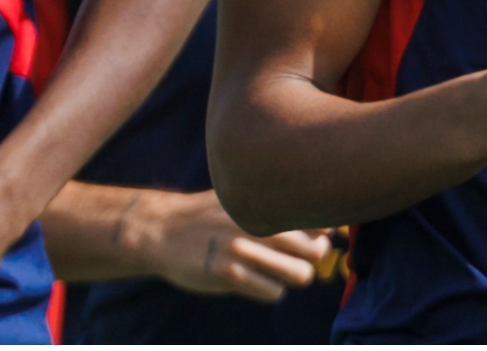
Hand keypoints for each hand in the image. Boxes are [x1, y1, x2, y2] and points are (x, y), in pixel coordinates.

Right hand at [131, 189, 332, 302]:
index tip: (314, 231)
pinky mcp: (230, 276)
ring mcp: (243, 250)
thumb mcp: (238, 194)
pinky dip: (271, 289)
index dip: (323, 229)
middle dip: (314, 256)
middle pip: (315, 250)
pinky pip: (274, 292)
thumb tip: (324, 219)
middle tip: (299, 255)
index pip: (317, 217)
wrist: (162, 230)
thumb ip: (274, 200)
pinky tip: (257, 279)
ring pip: (300, 275)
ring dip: (294, 275)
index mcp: (261, 199)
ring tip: (279, 269)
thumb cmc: (207, 213)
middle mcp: (256, 222)